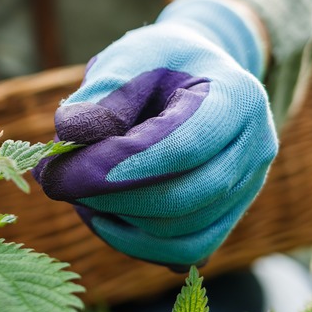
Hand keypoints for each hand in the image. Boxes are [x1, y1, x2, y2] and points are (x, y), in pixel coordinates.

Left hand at [34, 0, 277, 265]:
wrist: (194, 78)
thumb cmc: (158, 65)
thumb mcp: (129, 59)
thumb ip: (100, 95)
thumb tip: (67, 135)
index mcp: (238, 100)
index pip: (182, 148)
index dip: (117, 168)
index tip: (60, 172)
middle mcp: (255, 151)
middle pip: (182, 200)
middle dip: (108, 199)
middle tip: (56, 182)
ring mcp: (246, 191)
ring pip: (181, 237)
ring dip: (118, 225)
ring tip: (77, 195)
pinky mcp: (227, 219)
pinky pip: (183, 253)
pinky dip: (136, 245)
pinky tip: (102, 217)